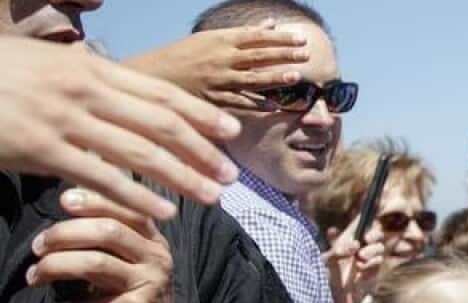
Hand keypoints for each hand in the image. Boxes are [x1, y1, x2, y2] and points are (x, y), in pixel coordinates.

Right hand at [0, 35, 239, 220]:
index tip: (231, 132)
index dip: (201, 114)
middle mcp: (84, 91)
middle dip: (203, 151)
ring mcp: (64, 120)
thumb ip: (86, 79)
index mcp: (89, 69)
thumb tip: (118, 87)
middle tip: (231, 175)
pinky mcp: (41, 150)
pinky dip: (137, 198)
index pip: (160, 94)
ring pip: (141, 154)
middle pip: (162, 125)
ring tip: (211, 197)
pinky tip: (162, 213)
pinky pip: (101, 178)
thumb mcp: (47, 64)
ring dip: (183, 178)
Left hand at [28, 188, 194, 302]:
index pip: (128, 210)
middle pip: (108, 231)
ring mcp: (145, 290)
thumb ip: (113, 240)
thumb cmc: (136, 302)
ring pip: (94, 264)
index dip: (95, 201)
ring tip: (34, 277)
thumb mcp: (134, 266)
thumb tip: (72, 202)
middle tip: (38, 246)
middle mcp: (155, 262)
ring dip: (53, 267)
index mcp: (154, 245)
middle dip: (64, 234)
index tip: (63, 200)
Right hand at [124, 20, 308, 110]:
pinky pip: (238, 102)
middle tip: (306, 54)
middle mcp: (221, 58)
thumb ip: (244, 34)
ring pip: (251, 78)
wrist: (153, 75)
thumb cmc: (185, 55)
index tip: (300, 38)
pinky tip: (274, 106)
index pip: (256, 36)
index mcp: (220, 40)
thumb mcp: (211, 38)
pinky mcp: (213, 99)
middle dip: (283, 54)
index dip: (280, 38)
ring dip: (274, 77)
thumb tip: (272, 24)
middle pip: (257, 55)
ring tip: (296, 76)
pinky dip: (256, 104)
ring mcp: (217, 79)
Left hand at [322, 218, 385, 302]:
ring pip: (378, 248)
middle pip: (374, 235)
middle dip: (374, 234)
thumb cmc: (321, 280)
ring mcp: (365, 263)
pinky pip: (378, 263)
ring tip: (360, 258)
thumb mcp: (326, 260)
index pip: (357, 226)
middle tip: (367, 239)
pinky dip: (372, 263)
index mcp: (343, 243)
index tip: (371, 207)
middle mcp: (356, 251)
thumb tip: (355, 243)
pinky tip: (361, 269)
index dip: (364, 217)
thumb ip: (339, 248)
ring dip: (371, 250)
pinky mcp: (371, 275)